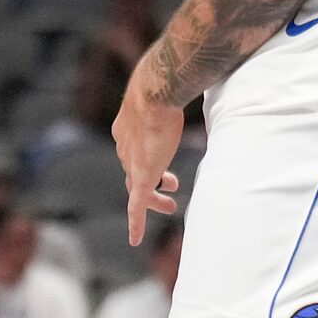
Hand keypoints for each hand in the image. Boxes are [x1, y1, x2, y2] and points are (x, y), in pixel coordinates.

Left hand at [113, 88, 183, 246]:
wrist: (154, 92)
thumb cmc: (164, 84)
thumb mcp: (166, 90)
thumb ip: (175, 91)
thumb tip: (194, 77)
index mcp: (126, 127)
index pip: (132, 147)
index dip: (146, 154)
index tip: (159, 156)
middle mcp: (124, 147)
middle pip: (133, 168)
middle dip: (149, 177)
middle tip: (169, 185)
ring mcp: (131, 163)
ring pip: (138, 187)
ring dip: (153, 197)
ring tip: (170, 204)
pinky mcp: (141, 177)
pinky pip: (136, 206)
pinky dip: (136, 223)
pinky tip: (136, 240)